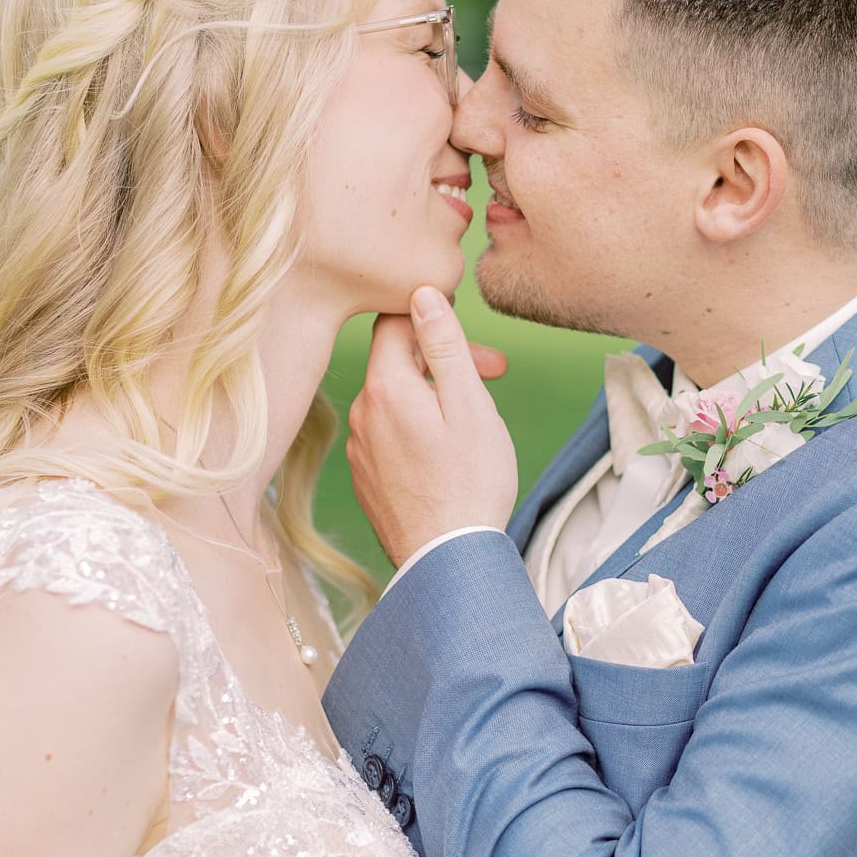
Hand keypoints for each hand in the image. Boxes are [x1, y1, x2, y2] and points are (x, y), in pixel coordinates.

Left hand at [347, 286, 518, 566]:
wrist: (447, 562)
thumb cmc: (470, 483)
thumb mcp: (469, 404)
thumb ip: (444, 345)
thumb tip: (422, 294)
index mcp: (384, 388)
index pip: (393, 322)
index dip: (433, 315)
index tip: (466, 332)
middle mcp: (361, 414)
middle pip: (397, 363)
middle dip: (443, 359)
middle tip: (496, 374)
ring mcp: (359, 449)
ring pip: (395, 400)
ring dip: (432, 397)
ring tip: (475, 420)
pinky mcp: (366, 478)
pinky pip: (390, 435)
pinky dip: (417, 431)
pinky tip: (448, 455)